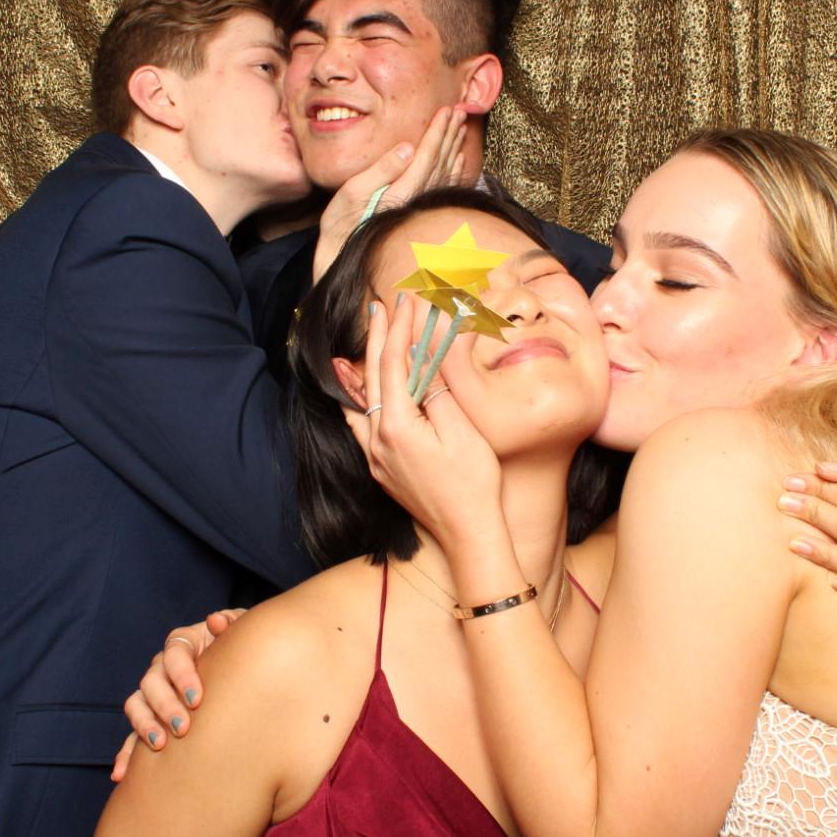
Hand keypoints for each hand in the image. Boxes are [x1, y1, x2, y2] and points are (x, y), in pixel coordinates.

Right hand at [111, 608, 244, 781]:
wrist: (248, 674)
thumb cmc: (245, 651)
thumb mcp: (244, 633)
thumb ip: (232, 624)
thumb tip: (216, 621)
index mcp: (185, 643)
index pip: (175, 652)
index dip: (182, 674)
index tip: (197, 698)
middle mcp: (164, 667)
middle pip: (152, 681)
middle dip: (165, 705)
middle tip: (183, 727)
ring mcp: (155, 693)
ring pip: (137, 704)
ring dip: (143, 725)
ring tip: (159, 745)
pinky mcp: (152, 719)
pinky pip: (133, 735)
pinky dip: (126, 754)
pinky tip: (122, 774)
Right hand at [312, 105, 468, 281]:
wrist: (342, 257)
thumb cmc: (341, 225)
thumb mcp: (353, 192)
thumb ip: (382, 170)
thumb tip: (408, 147)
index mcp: (402, 191)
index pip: (427, 154)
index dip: (437, 131)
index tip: (446, 110)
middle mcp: (417, 200)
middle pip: (441, 161)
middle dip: (450, 134)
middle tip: (459, 110)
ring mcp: (420, 209)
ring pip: (446, 173)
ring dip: (454, 148)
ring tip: (461, 127)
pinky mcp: (418, 215)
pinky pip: (444, 189)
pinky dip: (454, 171)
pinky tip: (459, 160)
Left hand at [343, 292, 503, 552]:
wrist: (468, 536)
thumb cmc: (474, 484)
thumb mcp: (462, 429)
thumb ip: (437, 389)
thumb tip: (424, 353)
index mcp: (397, 426)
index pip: (393, 363)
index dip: (398, 328)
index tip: (405, 301)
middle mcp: (377, 440)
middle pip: (372, 377)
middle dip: (379, 337)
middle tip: (383, 305)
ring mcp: (376, 457)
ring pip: (362, 400)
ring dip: (367, 365)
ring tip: (371, 338)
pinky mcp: (381, 470)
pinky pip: (362, 424)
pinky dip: (362, 399)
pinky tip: (362, 391)